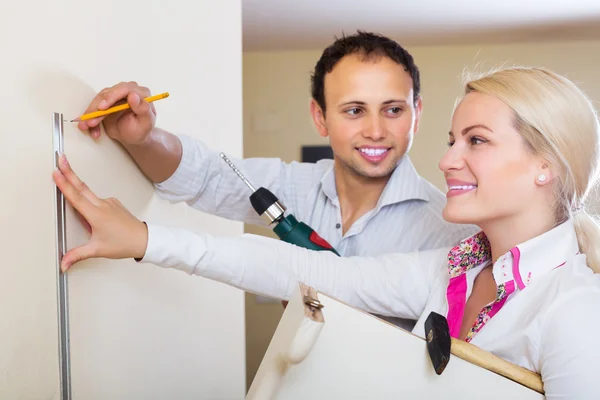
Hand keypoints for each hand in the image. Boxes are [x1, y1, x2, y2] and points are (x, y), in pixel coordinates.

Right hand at [52, 154, 148, 271]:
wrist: (144, 239)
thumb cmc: (124, 243)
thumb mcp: (98, 250)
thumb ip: (77, 255)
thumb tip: (63, 263)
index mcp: (96, 214)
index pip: (76, 197)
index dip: (64, 184)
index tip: (56, 172)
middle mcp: (103, 205)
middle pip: (82, 187)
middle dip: (70, 172)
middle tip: (61, 159)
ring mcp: (110, 203)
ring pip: (90, 194)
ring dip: (78, 187)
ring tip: (73, 186)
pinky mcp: (114, 204)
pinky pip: (98, 200)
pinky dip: (91, 203)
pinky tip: (91, 213)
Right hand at [78, 81, 155, 145]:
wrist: (134, 136)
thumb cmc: (141, 130)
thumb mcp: (146, 123)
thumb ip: (143, 109)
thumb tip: (133, 95)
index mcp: (141, 94)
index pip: (124, 89)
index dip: (111, 97)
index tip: (102, 108)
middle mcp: (128, 91)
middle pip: (108, 94)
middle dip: (96, 109)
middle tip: (90, 122)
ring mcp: (116, 95)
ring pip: (99, 100)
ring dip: (91, 114)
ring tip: (86, 127)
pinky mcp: (106, 101)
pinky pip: (95, 107)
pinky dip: (91, 118)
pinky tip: (92, 130)